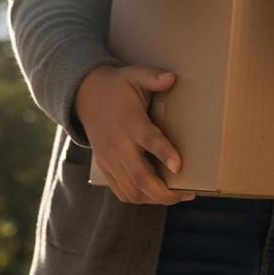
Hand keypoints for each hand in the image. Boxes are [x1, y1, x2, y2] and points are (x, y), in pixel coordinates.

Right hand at [74, 65, 194, 205]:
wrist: (85, 96)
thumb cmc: (117, 86)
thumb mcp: (134, 75)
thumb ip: (153, 76)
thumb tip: (172, 77)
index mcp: (129, 122)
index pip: (148, 140)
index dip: (164, 154)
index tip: (179, 167)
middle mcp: (118, 145)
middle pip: (140, 177)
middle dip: (164, 192)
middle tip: (188, 195)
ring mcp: (109, 159)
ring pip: (131, 191)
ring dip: (154, 199)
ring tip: (177, 196)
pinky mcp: (105, 167)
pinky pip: (121, 192)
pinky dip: (139, 198)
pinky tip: (156, 196)